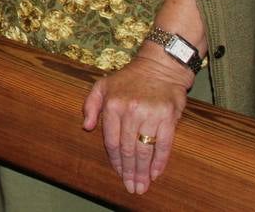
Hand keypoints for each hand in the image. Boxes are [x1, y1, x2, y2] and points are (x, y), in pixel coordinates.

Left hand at [81, 52, 192, 194]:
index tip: (119, 173)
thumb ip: (90, 105)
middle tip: (132, 188)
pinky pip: (164, 144)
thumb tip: (86, 126)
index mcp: (112, 105)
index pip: (111, 140)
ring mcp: (150, 114)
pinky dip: (160, 161)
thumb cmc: (129, 79)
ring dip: (143, 171)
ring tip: (143, 185)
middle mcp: (130, 110)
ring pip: (144, 149)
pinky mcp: (168, 116)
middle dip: (129, 171)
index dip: (115, 160)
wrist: (159, 67)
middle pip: (128, 149)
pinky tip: (156, 173)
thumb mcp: (102, 85)